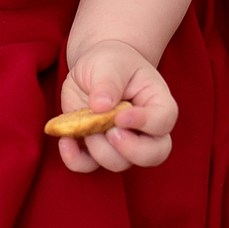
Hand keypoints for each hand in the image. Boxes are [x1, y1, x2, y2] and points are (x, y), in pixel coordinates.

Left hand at [57, 40, 175, 172]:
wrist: (95, 68)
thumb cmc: (110, 62)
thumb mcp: (109, 63)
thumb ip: (108, 82)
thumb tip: (101, 106)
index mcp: (157, 102)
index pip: (163, 121)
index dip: (145, 123)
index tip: (120, 115)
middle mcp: (145, 129)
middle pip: (154, 154)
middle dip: (131, 151)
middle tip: (111, 132)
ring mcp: (122, 142)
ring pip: (120, 163)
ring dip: (99, 150)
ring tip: (85, 124)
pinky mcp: (96, 148)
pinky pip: (89, 166)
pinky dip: (75, 160)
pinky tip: (65, 142)